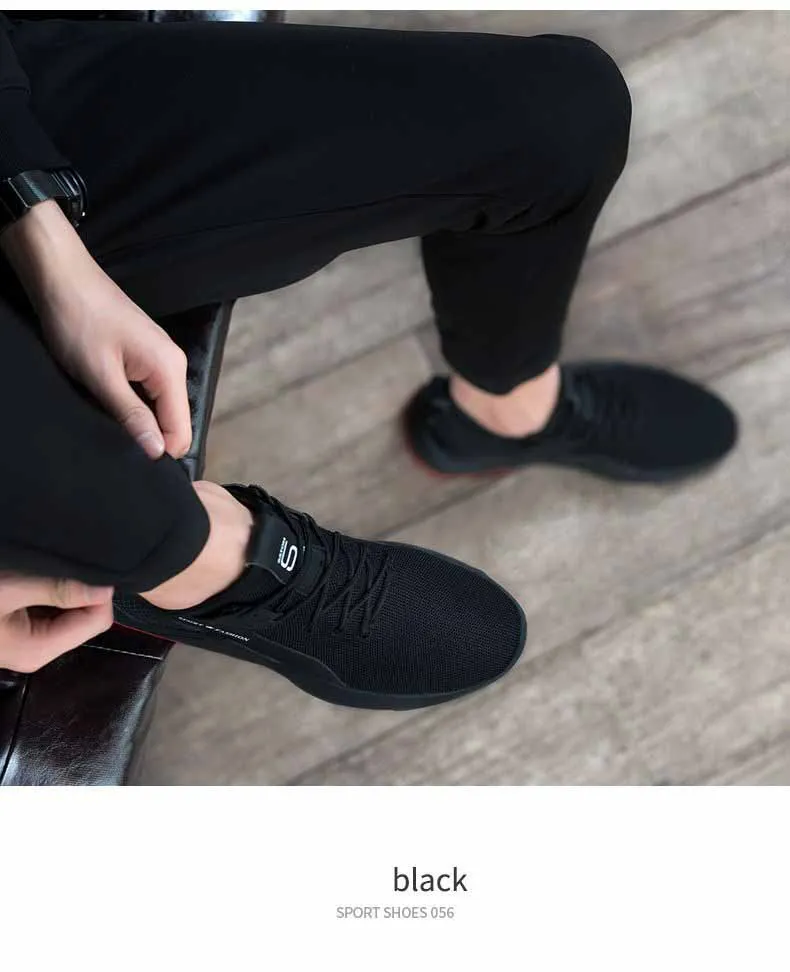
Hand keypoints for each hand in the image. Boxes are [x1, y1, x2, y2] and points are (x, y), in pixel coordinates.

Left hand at [0, 200, 191, 459]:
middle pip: (174, 421)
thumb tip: (156, 452)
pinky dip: (134, 404)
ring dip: (140, 420)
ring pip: (161, 408)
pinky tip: (111, 402)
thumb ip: (131, 415)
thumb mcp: (100, 376)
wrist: (62, 278)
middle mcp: (174, 364)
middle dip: (150, 437)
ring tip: (108, 418)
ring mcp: (162, 358)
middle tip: (113, 440)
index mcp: (169, 369)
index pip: (181, 430)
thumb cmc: (78, 321)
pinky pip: (151, 393)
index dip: (158, 451)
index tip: (128, 457)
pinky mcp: (147, 356)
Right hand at [0, 573, 113, 673]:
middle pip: (86, 622)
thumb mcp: (11, 591)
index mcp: (41, 649)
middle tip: (55, 575)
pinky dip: (50, 602)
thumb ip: (58, 591)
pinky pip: (52, 619)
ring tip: (38, 583)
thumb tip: (104, 590)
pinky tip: (31, 591)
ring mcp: (32, 648)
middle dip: (80, 596)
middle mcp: (40, 654)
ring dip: (63, 597)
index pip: (97, 622)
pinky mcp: (24, 640)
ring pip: (71, 619)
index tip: (86, 574)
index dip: (99, 595)